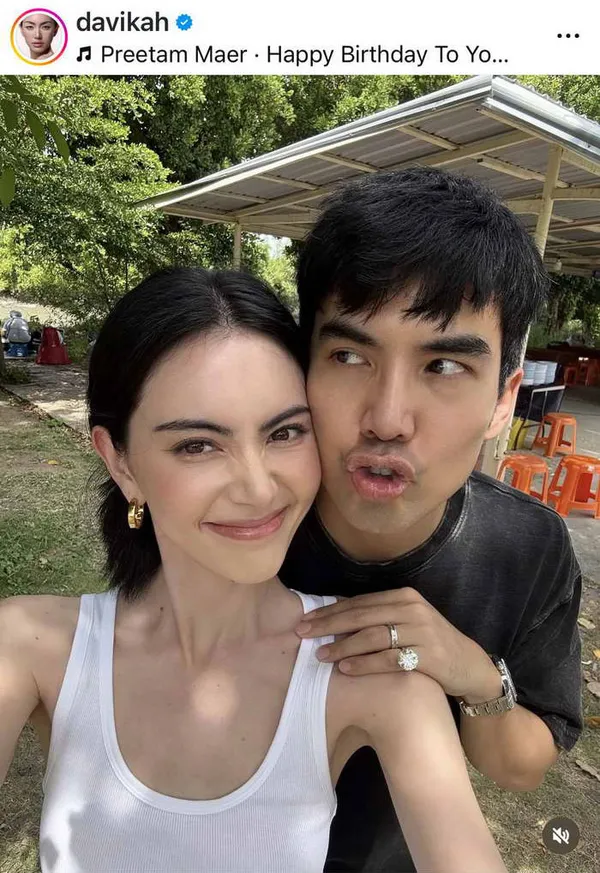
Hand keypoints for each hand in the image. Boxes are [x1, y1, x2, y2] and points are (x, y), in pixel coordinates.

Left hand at [296, 588, 501, 701]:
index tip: (306, 620)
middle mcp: (412, 609)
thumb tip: (335, 619)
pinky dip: (364, 663)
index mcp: (404, 597)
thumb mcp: (408, 622)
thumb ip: (379, 617)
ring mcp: (422, 631)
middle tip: (303, 633)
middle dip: (329, 625)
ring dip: (343, 646)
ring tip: (321, 655)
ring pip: (372, 636)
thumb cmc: (431, 644)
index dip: (330, 611)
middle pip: (361, 616)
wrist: (470, 666)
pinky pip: (388, 659)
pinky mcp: (428, 655)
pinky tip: (346, 668)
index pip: (360, 602)